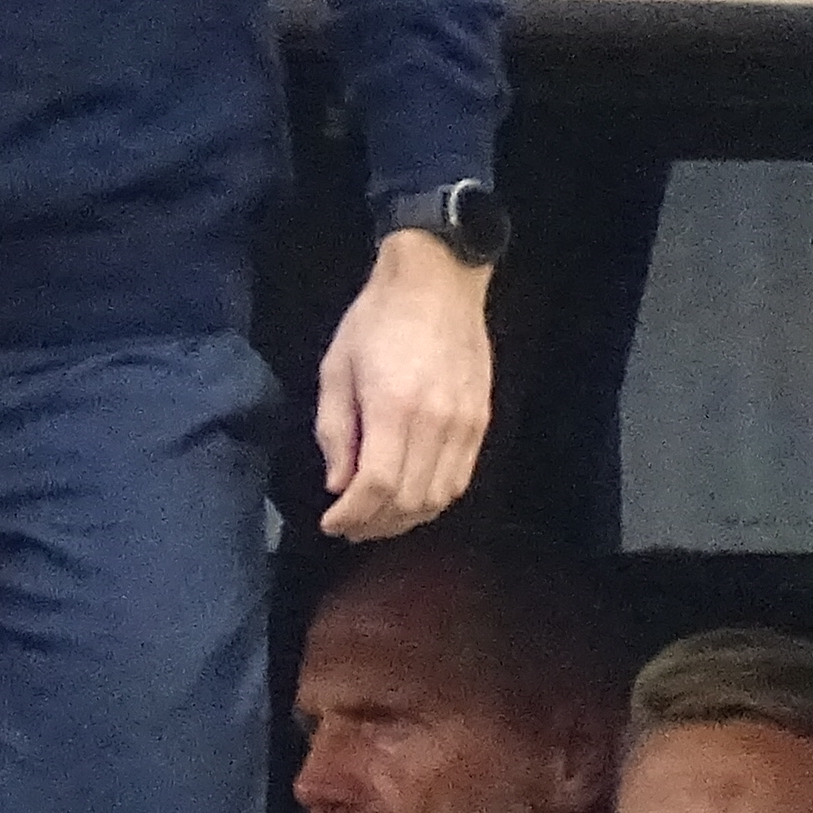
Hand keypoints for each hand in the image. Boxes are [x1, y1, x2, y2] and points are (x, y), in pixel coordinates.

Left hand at [316, 230, 492, 537]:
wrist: (437, 284)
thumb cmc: (375, 321)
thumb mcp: (336, 370)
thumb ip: (335, 432)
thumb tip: (338, 485)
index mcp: (394, 407)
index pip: (378, 485)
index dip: (353, 515)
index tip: (330, 524)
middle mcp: (437, 421)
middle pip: (411, 499)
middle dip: (376, 524)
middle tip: (349, 529)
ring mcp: (466, 423)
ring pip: (440, 495)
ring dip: (407, 519)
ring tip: (376, 521)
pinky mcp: (483, 420)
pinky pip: (462, 477)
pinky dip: (435, 499)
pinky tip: (410, 501)